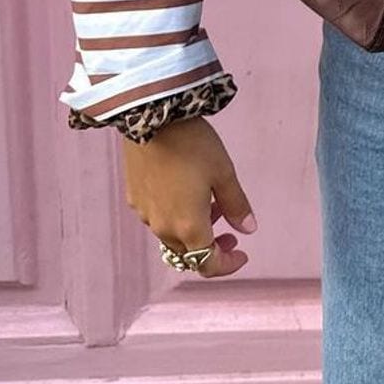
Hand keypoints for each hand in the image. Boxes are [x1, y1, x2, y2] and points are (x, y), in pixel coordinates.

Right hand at [122, 116, 257, 277]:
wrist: (151, 118)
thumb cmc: (194, 145)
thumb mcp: (224, 172)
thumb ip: (237, 205)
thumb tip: (249, 229)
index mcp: (189, 227)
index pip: (207, 264)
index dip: (227, 265)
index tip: (242, 252)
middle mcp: (163, 228)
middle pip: (188, 255)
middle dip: (212, 249)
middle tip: (230, 232)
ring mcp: (145, 215)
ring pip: (172, 238)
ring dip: (194, 232)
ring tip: (211, 204)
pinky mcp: (134, 199)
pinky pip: (158, 220)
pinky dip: (176, 218)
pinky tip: (186, 193)